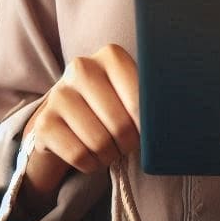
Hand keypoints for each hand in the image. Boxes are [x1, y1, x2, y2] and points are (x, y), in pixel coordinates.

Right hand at [25, 44, 140, 184]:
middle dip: (128, 142)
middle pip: (120, 123)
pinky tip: (92, 156)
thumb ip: (151, 100)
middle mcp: (81, 67)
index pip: (139, 98)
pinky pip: (78, 155)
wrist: (66, 120)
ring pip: (99, 141)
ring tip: (110, 150)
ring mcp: (58, 94)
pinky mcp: (43, 123)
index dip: (146, 125)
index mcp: (110, 55)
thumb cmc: (111, 106)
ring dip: (110, 155)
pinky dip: (91, 164)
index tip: (147, 132)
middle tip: (127, 144)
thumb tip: (175, 117)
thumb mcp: (131, 94)